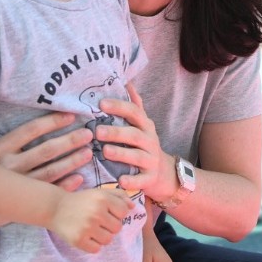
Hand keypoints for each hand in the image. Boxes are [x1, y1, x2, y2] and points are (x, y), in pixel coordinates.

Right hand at [0, 111, 91, 189]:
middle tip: (89, 134)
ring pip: (51, 171)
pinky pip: (50, 192)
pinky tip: (80, 177)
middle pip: (46, 150)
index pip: (31, 130)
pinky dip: (66, 185)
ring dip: (72, 161)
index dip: (52, 122)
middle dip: (70, 141)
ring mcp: (17, 186)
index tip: (71, 116)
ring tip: (88, 152)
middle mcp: (8, 166)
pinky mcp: (24, 202)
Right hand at [49, 187, 130, 252]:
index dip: (118, 214)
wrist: (54, 208)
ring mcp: (87, 227)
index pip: (124, 212)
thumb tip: (133, 206)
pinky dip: (93, 245)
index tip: (108, 213)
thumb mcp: (99, 192)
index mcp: (103, 199)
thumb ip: (118, 196)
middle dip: (110, 226)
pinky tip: (86, 237)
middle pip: (118, 228)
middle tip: (98, 222)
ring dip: (102, 237)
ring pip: (108, 240)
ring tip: (92, 229)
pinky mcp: (78, 240)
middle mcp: (96, 212)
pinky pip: (96, 249)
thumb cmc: (81, 200)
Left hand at [97, 83, 176, 205]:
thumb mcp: (142, 125)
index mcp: (145, 126)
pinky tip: (120, 180)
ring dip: (121, 153)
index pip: (134, 112)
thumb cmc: (144, 145)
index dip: (119, 107)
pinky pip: (141, 180)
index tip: (101, 104)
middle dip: (116, 132)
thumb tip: (126, 81)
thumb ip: (134, 105)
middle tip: (97, 131)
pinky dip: (132, 180)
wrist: (164, 174)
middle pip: (134, 134)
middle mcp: (150, 141)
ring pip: (137, 156)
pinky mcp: (150, 178)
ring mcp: (151, 160)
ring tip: (105, 151)